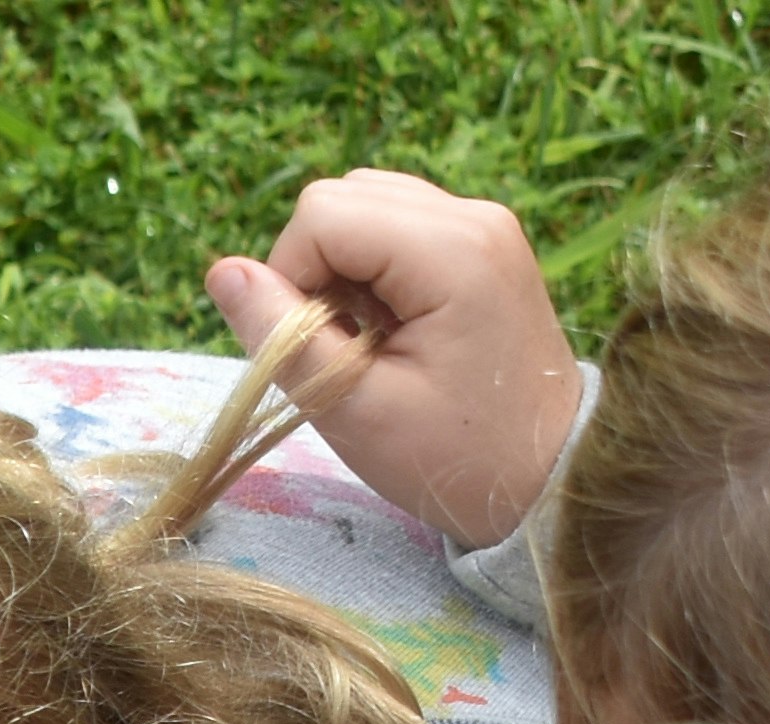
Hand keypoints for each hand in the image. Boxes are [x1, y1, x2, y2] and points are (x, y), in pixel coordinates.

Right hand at [205, 171, 583, 549]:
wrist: (549, 478)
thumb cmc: (454, 459)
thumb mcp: (355, 410)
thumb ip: (283, 339)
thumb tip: (220, 271)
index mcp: (451, 250)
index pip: (321, 214)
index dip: (289, 278)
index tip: (312, 348)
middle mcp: (473, 216)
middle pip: (341, 198)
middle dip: (315, 270)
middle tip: (342, 346)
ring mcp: (482, 224)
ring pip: (364, 205)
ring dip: (341, 268)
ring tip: (367, 338)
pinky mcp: (481, 242)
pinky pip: (396, 226)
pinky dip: (371, 270)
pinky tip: (389, 327)